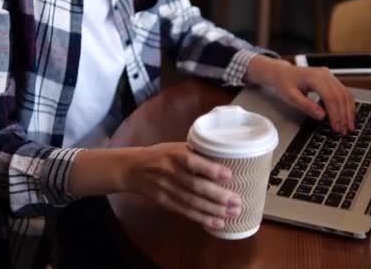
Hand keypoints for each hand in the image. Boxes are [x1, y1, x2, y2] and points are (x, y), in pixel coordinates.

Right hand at [124, 142, 241, 229]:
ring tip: (232, 213)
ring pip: (192, 202)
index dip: (210, 169)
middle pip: (195, 186)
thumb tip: (227, 158)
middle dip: (218, 196)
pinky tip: (217, 223)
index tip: (229, 175)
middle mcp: (170, 172)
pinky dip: (201, 218)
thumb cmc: (161, 155)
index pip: (193, 162)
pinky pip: (185, 212)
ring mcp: (166, 189)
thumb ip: (196, 153)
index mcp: (174, 154)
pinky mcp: (165, 202)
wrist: (133, 169)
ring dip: (213, 210)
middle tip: (237, 201)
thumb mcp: (175, 146)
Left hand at [247, 56, 355, 134]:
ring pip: (345, 94)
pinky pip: (343, 92)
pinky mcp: (331, 80)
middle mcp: (325, 75)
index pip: (331, 98)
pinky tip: (346, 115)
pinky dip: (347, 104)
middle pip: (341, 96)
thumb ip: (307, 106)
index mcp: (315, 77)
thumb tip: (322, 116)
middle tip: (345, 130)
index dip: (335, 114)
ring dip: (349, 111)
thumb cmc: (284, 83)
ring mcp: (329, 76)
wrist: (282, 73)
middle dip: (344, 115)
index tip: (336, 127)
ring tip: (349, 126)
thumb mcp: (291, 97)